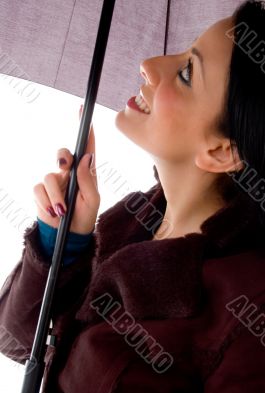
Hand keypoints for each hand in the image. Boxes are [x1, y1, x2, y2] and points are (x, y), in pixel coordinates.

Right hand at [33, 105, 99, 233]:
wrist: (69, 235)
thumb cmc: (85, 216)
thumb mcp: (93, 201)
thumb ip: (88, 180)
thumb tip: (86, 157)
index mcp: (85, 173)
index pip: (86, 148)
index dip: (86, 130)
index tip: (84, 111)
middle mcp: (69, 174)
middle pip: (62, 154)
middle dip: (62, 158)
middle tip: (65, 166)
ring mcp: (54, 182)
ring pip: (49, 176)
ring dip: (56, 196)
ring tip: (62, 211)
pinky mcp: (42, 193)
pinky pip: (38, 190)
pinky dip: (46, 202)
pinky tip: (54, 212)